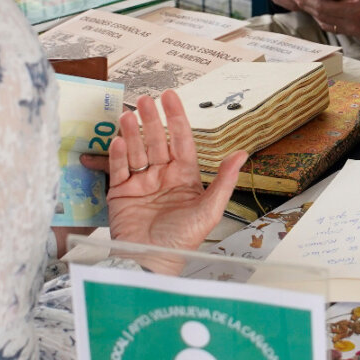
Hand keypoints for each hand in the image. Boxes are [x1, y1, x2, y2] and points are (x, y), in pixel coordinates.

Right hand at [101, 91, 244, 250]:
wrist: (152, 262)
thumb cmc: (182, 240)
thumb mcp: (209, 210)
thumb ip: (223, 181)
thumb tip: (241, 154)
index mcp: (184, 177)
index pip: (181, 140)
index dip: (177, 118)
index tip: (170, 97)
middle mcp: (162, 176)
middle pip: (156, 141)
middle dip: (151, 120)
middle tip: (145, 100)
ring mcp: (141, 183)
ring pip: (136, 150)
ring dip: (132, 132)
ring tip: (127, 115)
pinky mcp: (120, 194)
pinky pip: (118, 169)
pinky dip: (117, 155)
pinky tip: (118, 141)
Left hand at [295, 0, 359, 36]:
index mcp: (356, 12)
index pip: (324, 7)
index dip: (308, 0)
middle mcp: (354, 25)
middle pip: (322, 16)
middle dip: (306, 6)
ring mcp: (357, 31)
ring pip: (327, 24)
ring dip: (314, 13)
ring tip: (304, 2)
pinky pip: (336, 28)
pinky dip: (325, 20)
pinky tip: (321, 12)